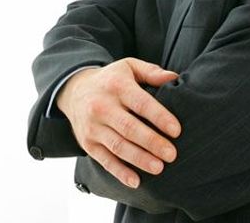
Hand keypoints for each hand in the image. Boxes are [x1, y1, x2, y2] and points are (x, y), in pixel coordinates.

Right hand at [56, 58, 180, 188]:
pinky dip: (119, 172)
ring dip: (139, 158)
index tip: (176, 130)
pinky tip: (136, 181)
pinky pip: (104, 160)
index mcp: (116, 86)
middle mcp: (101, 106)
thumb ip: (151, 72)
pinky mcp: (87, 142)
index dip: (159, 117)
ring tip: (159, 167)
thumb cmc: (110, 81)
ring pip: (117, 145)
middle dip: (151, 142)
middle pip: (129, 127)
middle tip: (171, 154)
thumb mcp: (128, 68)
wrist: (74, 90)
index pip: (141, 103)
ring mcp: (93, 126)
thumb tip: (173, 78)